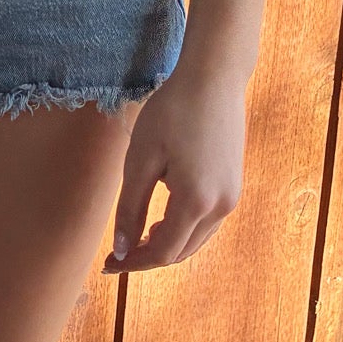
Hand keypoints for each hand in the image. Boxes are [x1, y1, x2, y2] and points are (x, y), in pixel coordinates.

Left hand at [110, 58, 247, 270]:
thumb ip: (132, 208)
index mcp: (196, 201)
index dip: (134, 262)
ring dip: (166, 245)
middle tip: (116, 254)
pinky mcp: (234, 186)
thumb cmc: (172, 112)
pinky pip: (206, 223)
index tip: (108, 263)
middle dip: (147, 257)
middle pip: (181, 252)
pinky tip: (160, 219)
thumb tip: (122, 249)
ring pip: (196, 240)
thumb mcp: (141, 159)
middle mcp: (221, 207)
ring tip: (134, 238)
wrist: (214, 78)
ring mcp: (232, 197)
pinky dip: (182, 230)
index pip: (162, 252)